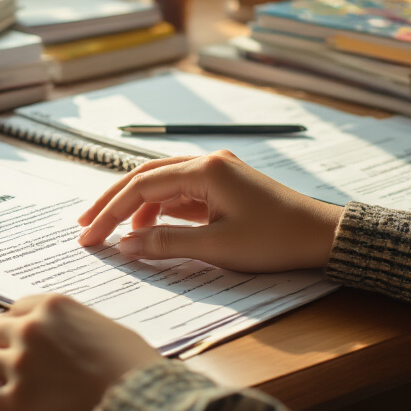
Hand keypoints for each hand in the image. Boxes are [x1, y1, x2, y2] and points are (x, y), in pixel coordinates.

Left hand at [0, 294, 160, 410]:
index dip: (16, 326)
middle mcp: (30, 329)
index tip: (19, 340)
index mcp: (53, 306)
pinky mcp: (17, 401)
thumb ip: (73, 325)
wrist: (139, 401)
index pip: (16, 309)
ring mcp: (20, 365)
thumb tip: (65, 338)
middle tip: (3, 361)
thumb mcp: (104, 327)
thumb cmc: (134, 365)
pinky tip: (0, 408)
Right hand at [76, 150, 340, 272]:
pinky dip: (157, 211)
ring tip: (112, 232)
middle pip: (145, 177)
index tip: (89, 236)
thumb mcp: (218, 247)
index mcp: (204, 170)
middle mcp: (207, 163)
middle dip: (112, 202)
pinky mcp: (223, 188)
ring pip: (161, 184)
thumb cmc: (277, 240)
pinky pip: (179, 195)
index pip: (141, 187)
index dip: (110, 212)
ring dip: (134, 207)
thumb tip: (126, 245)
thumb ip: (167, 244)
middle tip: (85, 226)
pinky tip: (146, 230)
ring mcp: (216, 174)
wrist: (325, 237)